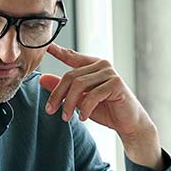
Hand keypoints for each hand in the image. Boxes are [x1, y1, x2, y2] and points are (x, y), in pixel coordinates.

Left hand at [39, 44, 163, 169]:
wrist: (128, 123)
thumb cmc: (105, 109)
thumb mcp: (79, 100)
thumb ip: (63, 89)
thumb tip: (42, 79)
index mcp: (92, 65)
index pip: (72, 57)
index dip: (58, 51)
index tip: (46, 47)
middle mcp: (102, 65)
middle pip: (70, 76)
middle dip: (58, 95)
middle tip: (51, 110)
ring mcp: (110, 73)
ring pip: (79, 84)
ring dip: (69, 103)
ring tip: (66, 117)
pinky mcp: (116, 84)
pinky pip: (93, 95)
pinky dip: (84, 108)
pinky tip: (82, 117)